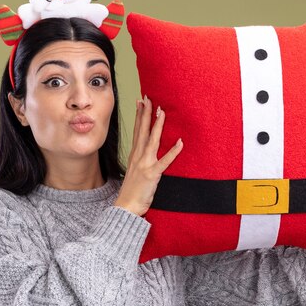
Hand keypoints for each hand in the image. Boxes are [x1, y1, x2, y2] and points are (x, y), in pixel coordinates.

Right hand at [114, 95, 182, 215]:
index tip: (141, 102)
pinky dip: (173, 152)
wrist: (125, 207)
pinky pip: (165, 161)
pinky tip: (180, 142)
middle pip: (143, 131)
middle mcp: (138, 157)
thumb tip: (143, 152)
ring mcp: (145, 165)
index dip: (139, 116)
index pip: (137, 131)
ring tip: (162, 112)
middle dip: (146, 114)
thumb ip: (139, 160)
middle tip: (149, 98)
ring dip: (157, 126)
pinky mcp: (152, 175)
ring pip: (152, 141)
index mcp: (134, 156)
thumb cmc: (131, 191)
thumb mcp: (133, 172)